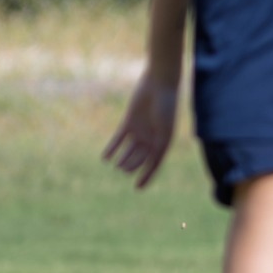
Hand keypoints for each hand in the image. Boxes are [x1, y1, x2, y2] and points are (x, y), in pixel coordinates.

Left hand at [104, 73, 179, 188]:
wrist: (160, 84)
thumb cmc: (167, 107)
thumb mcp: (164, 131)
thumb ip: (159, 148)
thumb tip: (151, 165)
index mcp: (164, 142)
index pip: (154, 164)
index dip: (147, 176)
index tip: (138, 188)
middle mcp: (152, 138)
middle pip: (140, 157)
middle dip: (132, 165)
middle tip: (124, 170)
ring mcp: (140, 130)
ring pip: (129, 150)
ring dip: (123, 158)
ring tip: (117, 166)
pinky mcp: (129, 121)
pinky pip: (119, 138)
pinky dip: (113, 148)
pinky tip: (106, 157)